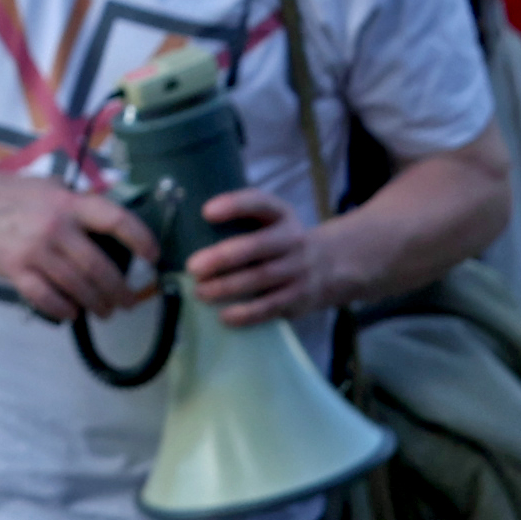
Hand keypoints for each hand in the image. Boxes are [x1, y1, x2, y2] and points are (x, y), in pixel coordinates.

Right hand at [0, 166, 157, 322]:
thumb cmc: (6, 193)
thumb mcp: (46, 188)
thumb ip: (75, 205)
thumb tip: (109, 226)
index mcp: (67, 203)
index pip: (115, 219)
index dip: (141, 239)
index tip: (153, 257)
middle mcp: (55, 227)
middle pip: (100, 267)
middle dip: (120, 291)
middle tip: (128, 301)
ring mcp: (34, 251)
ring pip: (78, 288)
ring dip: (97, 304)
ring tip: (104, 311)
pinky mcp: (15, 270)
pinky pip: (48, 298)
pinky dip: (64, 309)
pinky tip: (72, 312)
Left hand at [190, 189, 334, 326]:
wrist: (333, 266)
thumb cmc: (281, 239)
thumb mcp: (272, 219)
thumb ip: (241, 217)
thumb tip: (186, 224)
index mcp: (281, 215)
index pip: (260, 203)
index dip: (234, 205)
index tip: (206, 212)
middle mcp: (293, 240)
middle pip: (257, 247)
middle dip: (222, 257)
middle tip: (192, 267)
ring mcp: (298, 271)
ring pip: (261, 279)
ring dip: (227, 287)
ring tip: (200, 292)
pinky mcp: (298, 299)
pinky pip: (271, 307)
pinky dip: (247, 313)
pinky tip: (224, 316)